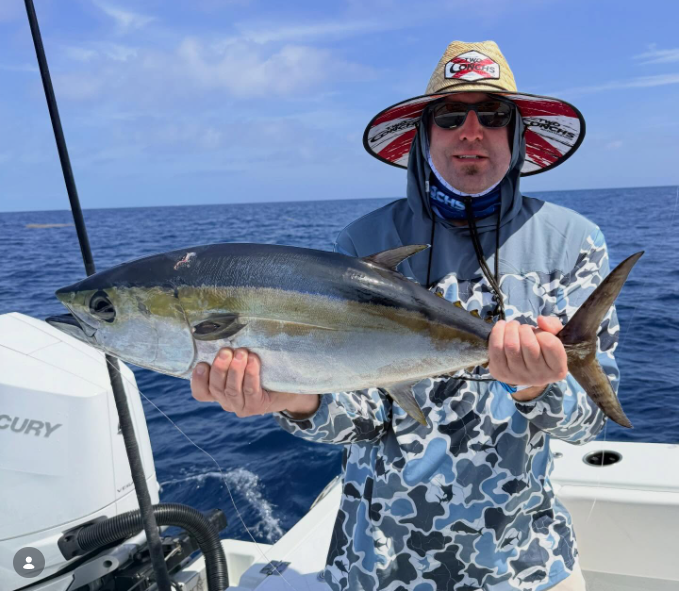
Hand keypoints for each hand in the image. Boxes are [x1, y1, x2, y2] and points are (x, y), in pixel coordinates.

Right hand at [190, 348, 319, 417]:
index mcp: (218, 392)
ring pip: (232, 390)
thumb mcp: (241, 362)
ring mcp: (241, 406)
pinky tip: (253, 360)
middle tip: (226, 351)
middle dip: (219, 368)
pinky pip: (250, 390)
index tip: (202, 364)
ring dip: (235, 370)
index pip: (201, 392)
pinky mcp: (256, 406)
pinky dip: (251, 374)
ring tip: (241, 353)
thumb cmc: (260, 369)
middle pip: (216, 388)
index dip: (198, 380)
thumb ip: (230, 354)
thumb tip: (223, 331)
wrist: (288, 386)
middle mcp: (227, 402)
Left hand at [488, 317, 567, 395]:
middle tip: (523, 327)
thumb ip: (554, 326)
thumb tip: (540, 320)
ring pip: (511, 346)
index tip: (538, 332)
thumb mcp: (555, 337)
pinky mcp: (501, 373)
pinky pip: (495, 349)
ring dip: (510, 329)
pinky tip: (501, 327)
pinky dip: (497, 333)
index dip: (542, 333)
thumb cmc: (542, 350)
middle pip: (528, 344)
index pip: (550, 344)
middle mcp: (539, 377)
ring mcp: (518, 377)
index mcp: (557, 370)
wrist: (526, 369)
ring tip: (513, 326)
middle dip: (524, 329)